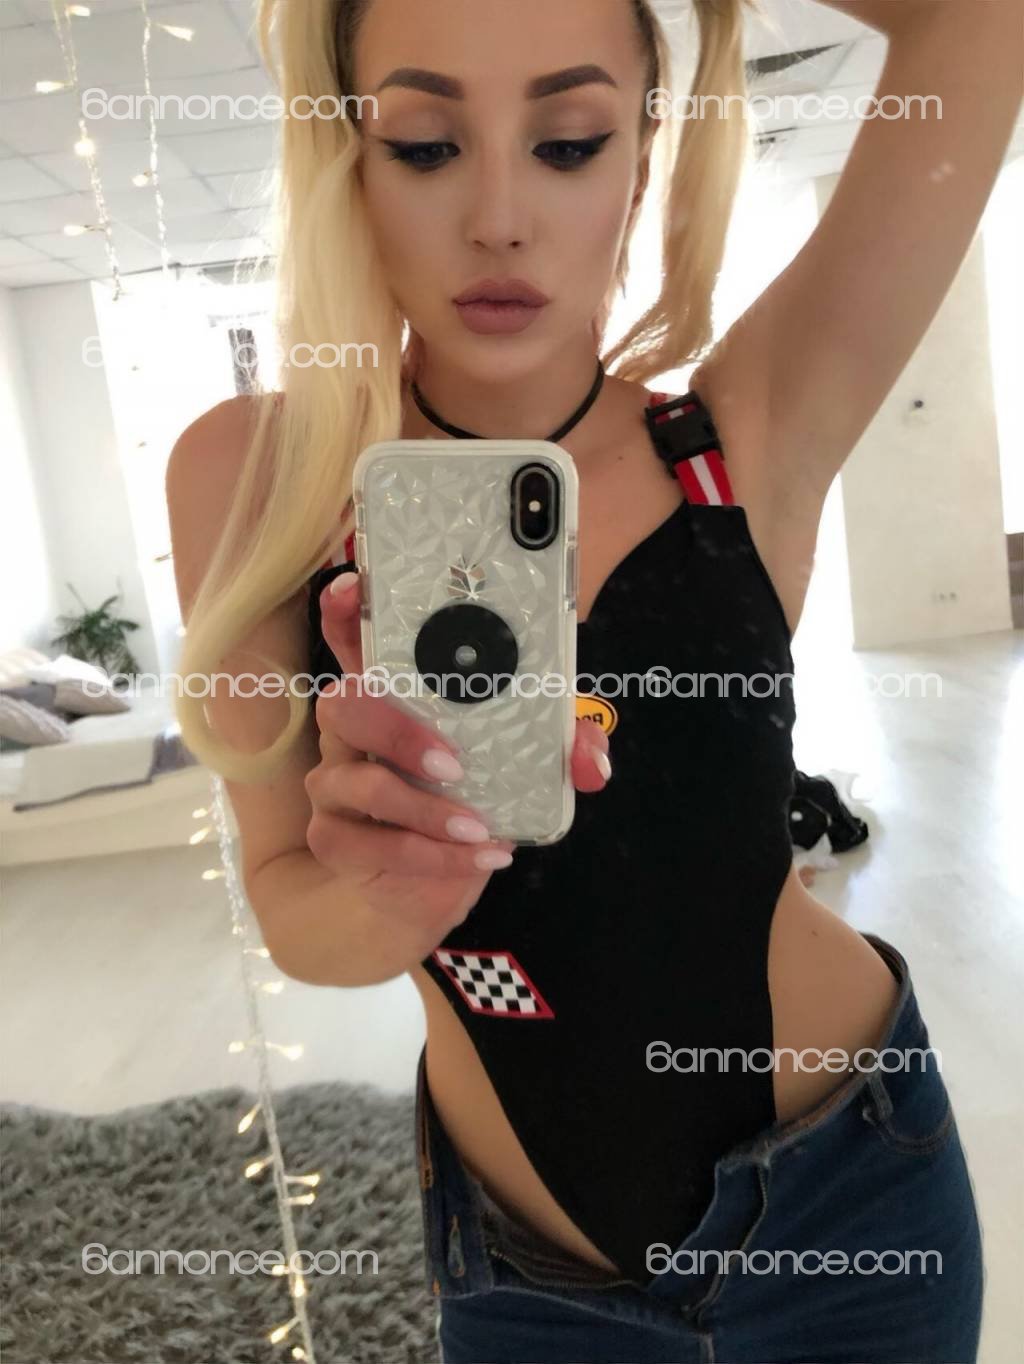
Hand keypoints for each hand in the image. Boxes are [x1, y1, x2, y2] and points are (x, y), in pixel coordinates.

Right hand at [306, 569, 611, 949]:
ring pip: (357, 783)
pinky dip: (429, 856)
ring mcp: (336, 784)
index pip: (355, 637)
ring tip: (476, 827)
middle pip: (343, 704)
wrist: (437, 885)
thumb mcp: (524, 761)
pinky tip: (476, 856)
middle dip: (395, 729)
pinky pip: (371, 845)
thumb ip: (562, 747)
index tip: (354, 590)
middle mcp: (353, 731)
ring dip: (423, 808)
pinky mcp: (334, 839)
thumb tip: (592, 759)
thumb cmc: (473, 798)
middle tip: (452, 761)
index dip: (346, 609)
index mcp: (393, 692)